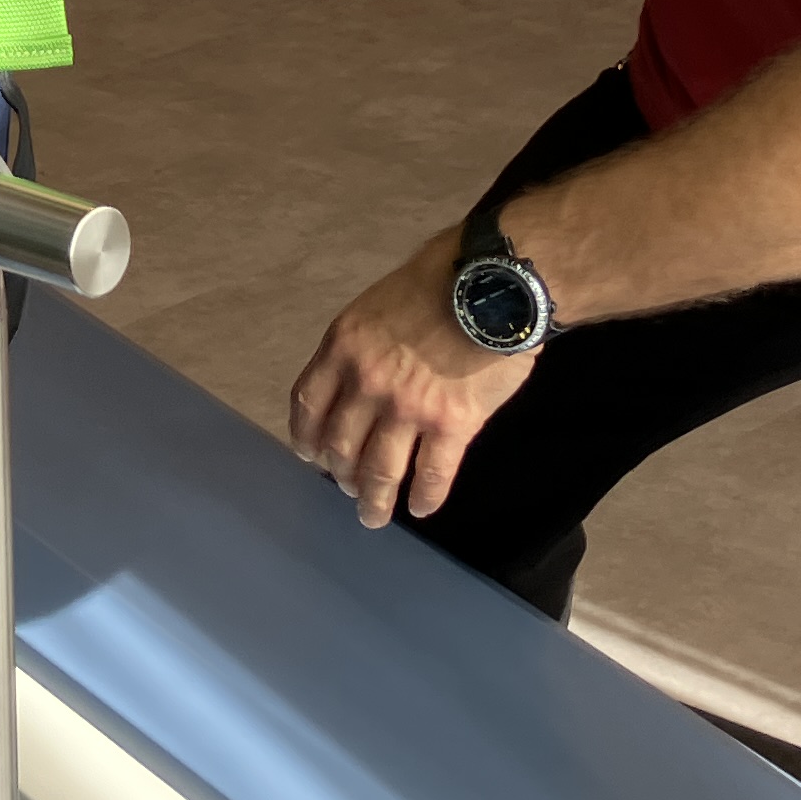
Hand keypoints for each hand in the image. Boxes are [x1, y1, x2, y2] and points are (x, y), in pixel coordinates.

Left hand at [289, 230, 537, 526]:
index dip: (306, 437)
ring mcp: (409, 408)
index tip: (310, 455)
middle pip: (341, 446)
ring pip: (380, 471)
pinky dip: (425, 497)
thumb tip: (355, 382)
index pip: (308, 405)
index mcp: (343, 347)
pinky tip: (422, 507)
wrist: (494, 283)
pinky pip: (432, 474)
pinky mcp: (452, 425)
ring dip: (374, 501)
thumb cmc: (438, 282)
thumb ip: (360, 347)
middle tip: (348, 490)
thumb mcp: (377, 306)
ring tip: (373, 517)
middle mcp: (368, 383)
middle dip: (340, 476)